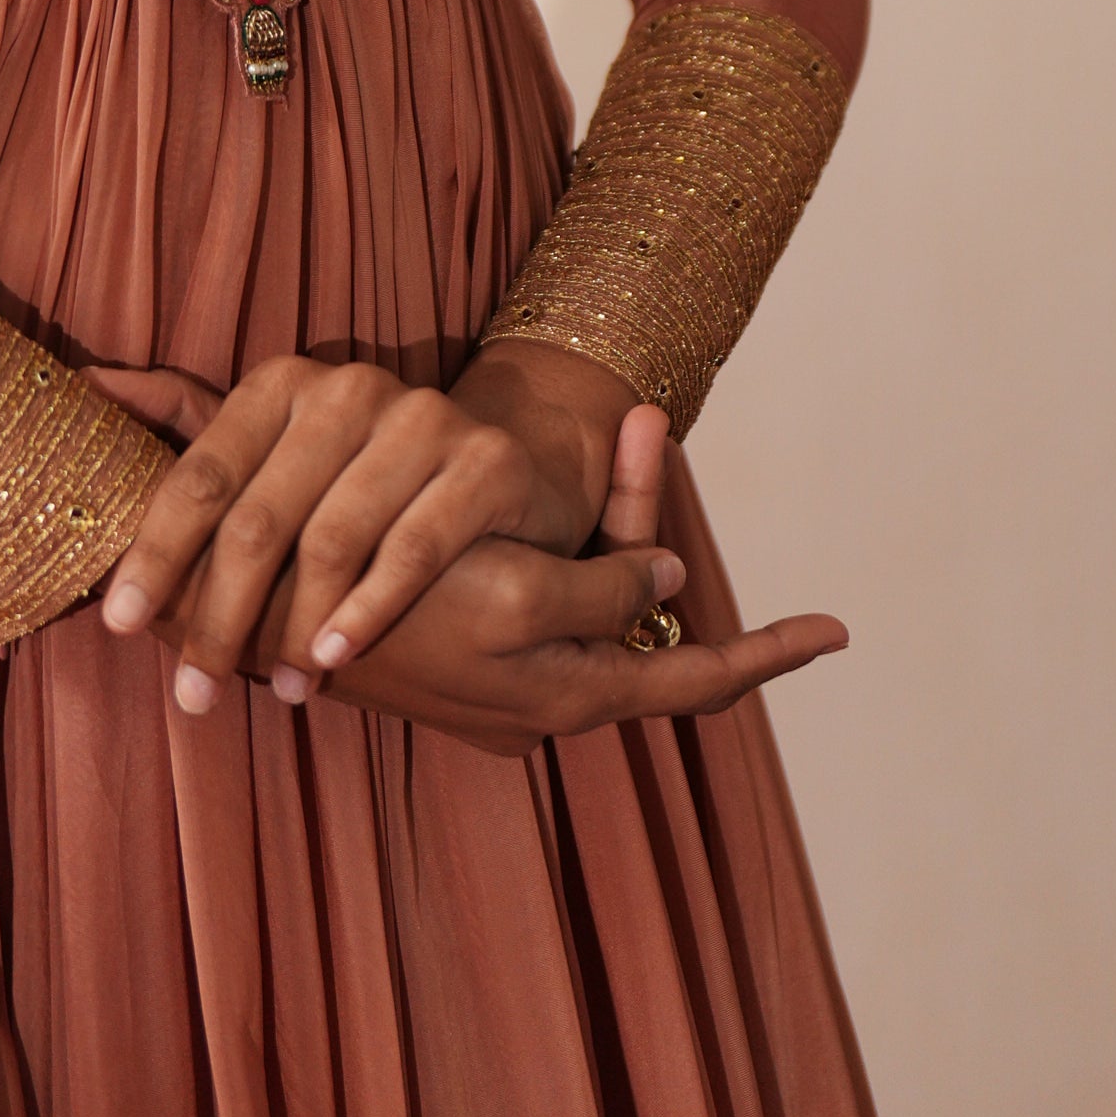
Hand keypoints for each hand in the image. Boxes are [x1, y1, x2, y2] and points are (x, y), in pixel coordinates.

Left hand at [86, 337, 643, 709]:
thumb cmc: (359, 477)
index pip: (202, 475)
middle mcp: (347, 388)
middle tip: (191, 695)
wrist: (501, 467)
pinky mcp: (484, 461)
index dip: (155, 552)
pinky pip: (414, 548)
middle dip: (218, 616)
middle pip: (260, 519)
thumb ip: (185, 420)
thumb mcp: (275, 447)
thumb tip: (86, 385)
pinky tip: (334, 658)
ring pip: (333, 540)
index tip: (118, 623)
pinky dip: (368, 611)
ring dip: (295, 629)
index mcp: (282, 384)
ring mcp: (422, 419)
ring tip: (276, 692)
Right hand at [302, 403, 846, 757]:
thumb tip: (671, 590)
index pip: (695, 682)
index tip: (841, 630)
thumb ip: (604, 592)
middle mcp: (550, 690)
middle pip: (635, 606)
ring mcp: (511, 665)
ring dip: (607, 502)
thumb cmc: (400, 611)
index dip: (770, 657)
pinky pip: (545, 572)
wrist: (275, 613)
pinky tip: (564, 457)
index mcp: (572, 697)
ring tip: (622, 419)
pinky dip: (563, 520)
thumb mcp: (520, 598)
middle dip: (643, 512)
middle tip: (645, 421)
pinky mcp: (472, 630)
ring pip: (588, 578)